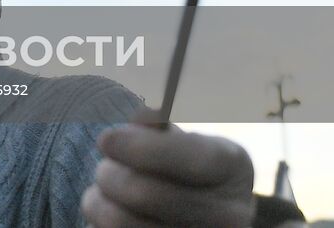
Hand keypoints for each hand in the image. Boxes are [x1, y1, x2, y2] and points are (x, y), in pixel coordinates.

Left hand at [82, 109, 254, 226]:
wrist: (194, 214)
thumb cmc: (176, 164)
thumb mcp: (176, 136)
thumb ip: (157, 123)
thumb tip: (145, 116)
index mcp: (233, 168)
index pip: (192, 159)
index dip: (142, 148)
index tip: (106, 139)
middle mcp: (229, 215)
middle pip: (145, 193)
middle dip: (110, 173)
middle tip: (105, 167)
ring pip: (120, 221)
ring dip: (100, 200)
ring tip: (109, 191)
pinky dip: (101, 221)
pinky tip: (116, 213)